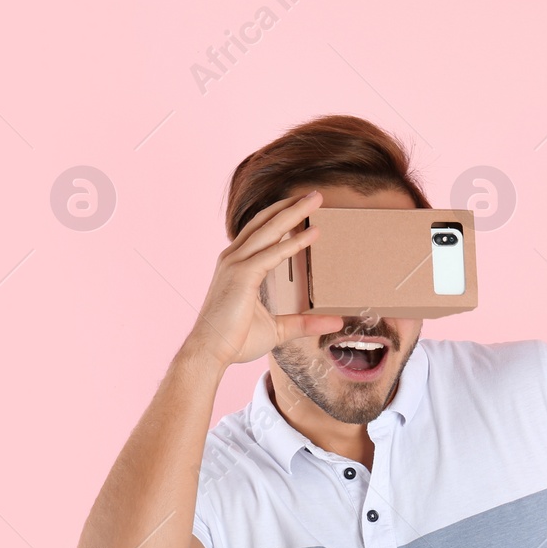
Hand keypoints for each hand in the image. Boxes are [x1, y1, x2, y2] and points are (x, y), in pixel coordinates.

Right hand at [183, 190, 344, 366]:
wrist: (209, 352)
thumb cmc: (235, 339)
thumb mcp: (278, 329)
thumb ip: (306, 323)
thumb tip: (337, 322)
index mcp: (238, 265)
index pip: (261, 233)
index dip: (280, 218)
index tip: (300, 207)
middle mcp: (234, 259)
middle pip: (266, 223)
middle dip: (290, 207)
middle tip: (315, 194)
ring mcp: (236, 265)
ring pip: (269, 231)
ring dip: (294, 214)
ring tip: (316, 200)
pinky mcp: (242, 276)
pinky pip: (273, 254)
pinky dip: (294, 243)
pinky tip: (313, 233)